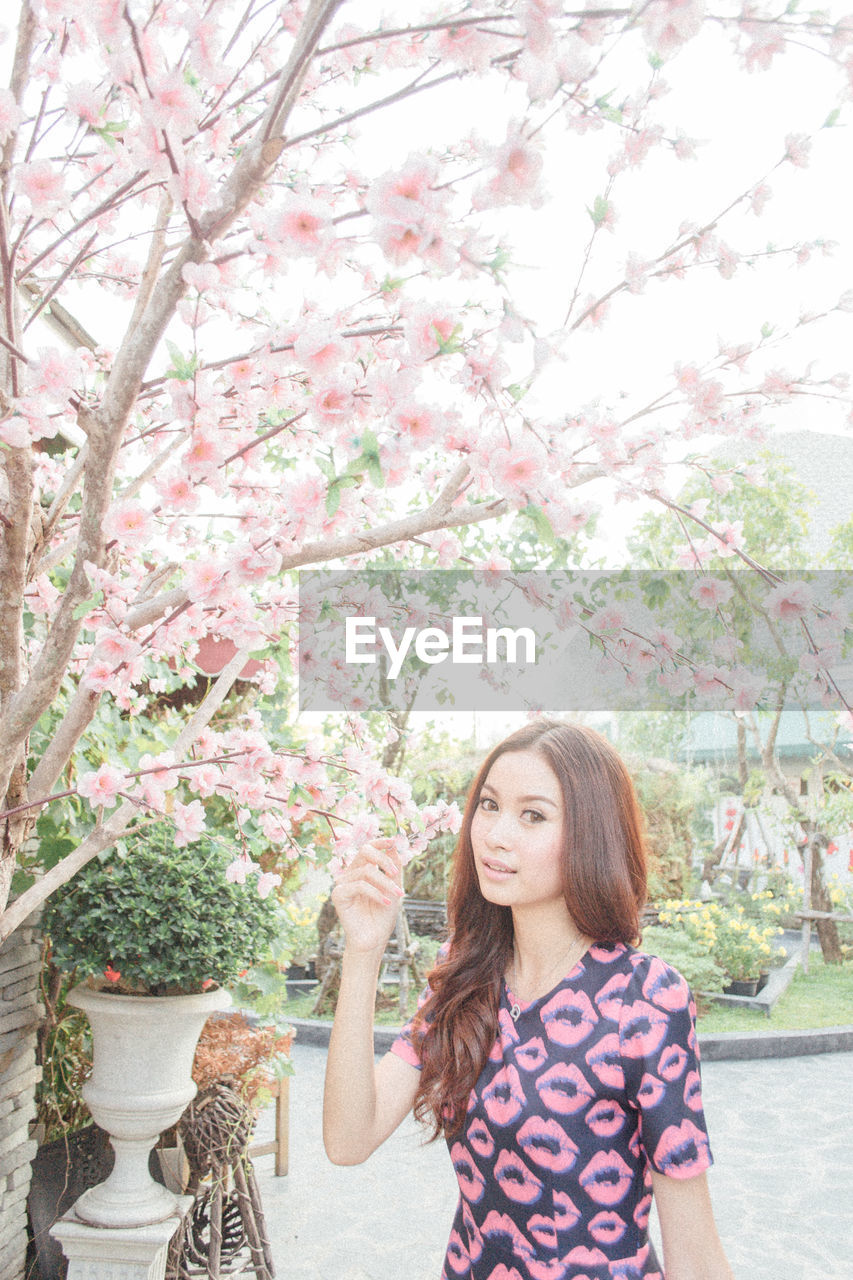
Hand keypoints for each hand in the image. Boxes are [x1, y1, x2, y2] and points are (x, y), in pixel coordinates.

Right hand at [331, 838, 404, 954]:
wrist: (374, 939)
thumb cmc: (383, 915)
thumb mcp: (394, 888)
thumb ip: (394, 867)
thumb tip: (394, 845)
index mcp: (362, 870)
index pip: (369, 848)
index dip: (381, 842)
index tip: (395, 840)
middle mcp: (351, 874)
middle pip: (364, 851)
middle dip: (383, 859)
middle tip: (395, 873)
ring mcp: (343, 883)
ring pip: (366, 871)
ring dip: (385, 883)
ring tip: (397, 896)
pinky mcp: (338, 895)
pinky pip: (359, 885)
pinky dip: (376, 893)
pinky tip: (386, 903)